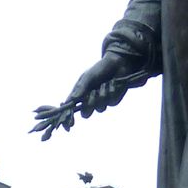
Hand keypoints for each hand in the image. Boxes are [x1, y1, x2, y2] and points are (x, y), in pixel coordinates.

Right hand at [32, 50, 150, 138]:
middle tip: (92, 93)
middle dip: (88, 105)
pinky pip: (110, 102)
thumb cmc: (100, 68)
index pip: (72, 108)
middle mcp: (90, 100)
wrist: (118, 62)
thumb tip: (72, 100)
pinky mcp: (113, 100)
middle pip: (86, 114)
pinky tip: (112, 83)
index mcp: (81, 94)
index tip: (69, 124)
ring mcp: (102, 101)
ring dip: (101, 95)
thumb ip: (80, 88)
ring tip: (104, 84)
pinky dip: (110, 92)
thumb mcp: (88, 76)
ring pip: (99, 108)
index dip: (69, 118)